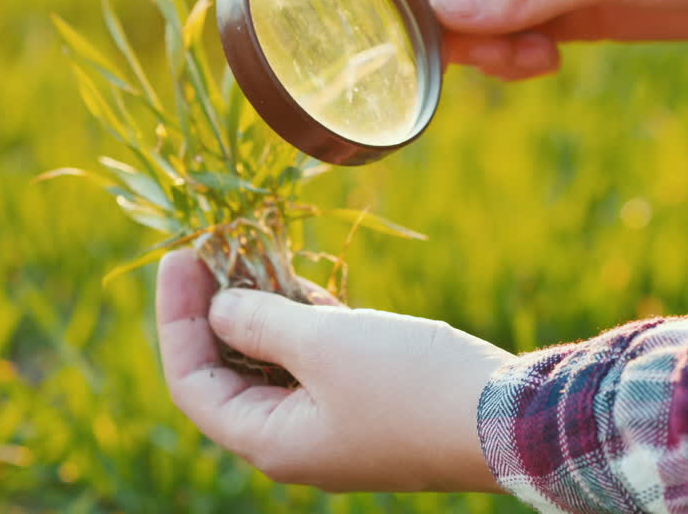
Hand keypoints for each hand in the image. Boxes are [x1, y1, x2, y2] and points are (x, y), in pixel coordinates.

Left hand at [155, 250, 515, 492]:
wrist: (511, 418)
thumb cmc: (409, 383)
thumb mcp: (324, 343)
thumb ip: (259, 322)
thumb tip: (217, 309)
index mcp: (269, 441)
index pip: (192, 383)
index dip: (176, 319)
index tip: (179, 256)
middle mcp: (291, 440)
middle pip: (226, 371)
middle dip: (214, 308)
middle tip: (211, 247)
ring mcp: (327, 423)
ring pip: (270, 361)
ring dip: (259, 307)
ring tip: (250, 248)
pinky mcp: (361, 402)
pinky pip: (310, 360)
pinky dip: (299, 321)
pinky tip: (297, 280)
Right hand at [397, 0, 687, 79]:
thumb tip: (440, 13)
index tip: (436, 43)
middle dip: (456, 33)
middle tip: (501, 59)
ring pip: (475, 25)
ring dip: (489, 53)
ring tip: (539, 61)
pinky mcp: (567, 17)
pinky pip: (511, 43)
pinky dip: (515, 62)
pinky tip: (552, 63)